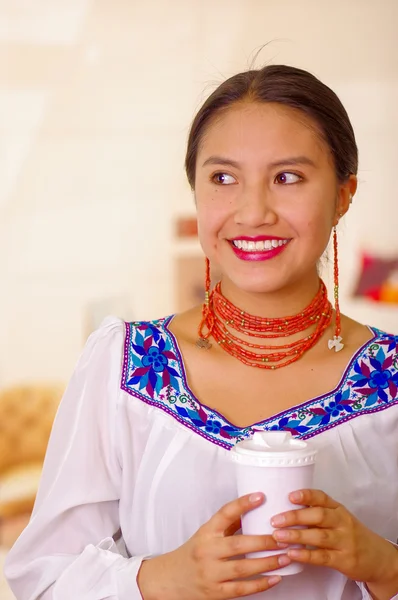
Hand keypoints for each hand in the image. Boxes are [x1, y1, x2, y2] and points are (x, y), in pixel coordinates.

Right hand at [138, 492, 288, 599]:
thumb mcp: (206, 533)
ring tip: (286, 556)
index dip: (242, 504)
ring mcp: (211, 573)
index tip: (261, 496)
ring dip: (268, 563)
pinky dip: (261, 584)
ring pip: (243, 568)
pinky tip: (276, 578)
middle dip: (264, 541)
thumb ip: (228, 524)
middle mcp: (207, 551)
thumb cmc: (193, 553)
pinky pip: (241, 589)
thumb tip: (254, 509)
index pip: (224, 513)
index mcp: (206, 532)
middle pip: (238, 544)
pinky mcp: (216, 593)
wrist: (170, 579)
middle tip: (284, 536)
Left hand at [271, 489, 397, 586]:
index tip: (290, 495)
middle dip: (295, 517)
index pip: (322, 497)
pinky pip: (323, 557)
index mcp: (338, 509)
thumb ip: (317, 512)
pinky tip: (292, 553)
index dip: (306, 495)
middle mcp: (342, 523)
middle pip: (318, 515)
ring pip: (318, 536)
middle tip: (275, 520)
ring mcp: (344, 541)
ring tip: (278, 537)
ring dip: (296, 536)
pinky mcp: (344, 560)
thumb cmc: (350, 534)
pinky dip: (306, 555)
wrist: (377, 557)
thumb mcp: (338, 518)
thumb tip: (285, 507)